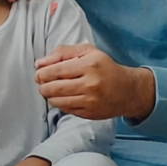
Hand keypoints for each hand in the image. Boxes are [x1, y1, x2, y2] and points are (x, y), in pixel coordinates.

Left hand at [34, 45, 154, 121]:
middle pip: (52, 88)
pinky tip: (65, 96)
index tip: (39, 73)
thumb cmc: (104, 67)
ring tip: (53, 89)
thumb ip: (62, 52)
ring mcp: (90, 101)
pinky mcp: (89, 114)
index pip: (55, 71)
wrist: (127, 90)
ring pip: (56, 101)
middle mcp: (90, 84)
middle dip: (43, 85)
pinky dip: (60, 103)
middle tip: (43, 82)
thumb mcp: (87, 51)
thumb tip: (39, 63)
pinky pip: (65, 109)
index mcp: (89, 65)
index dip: (42, 73)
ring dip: (50, 95)